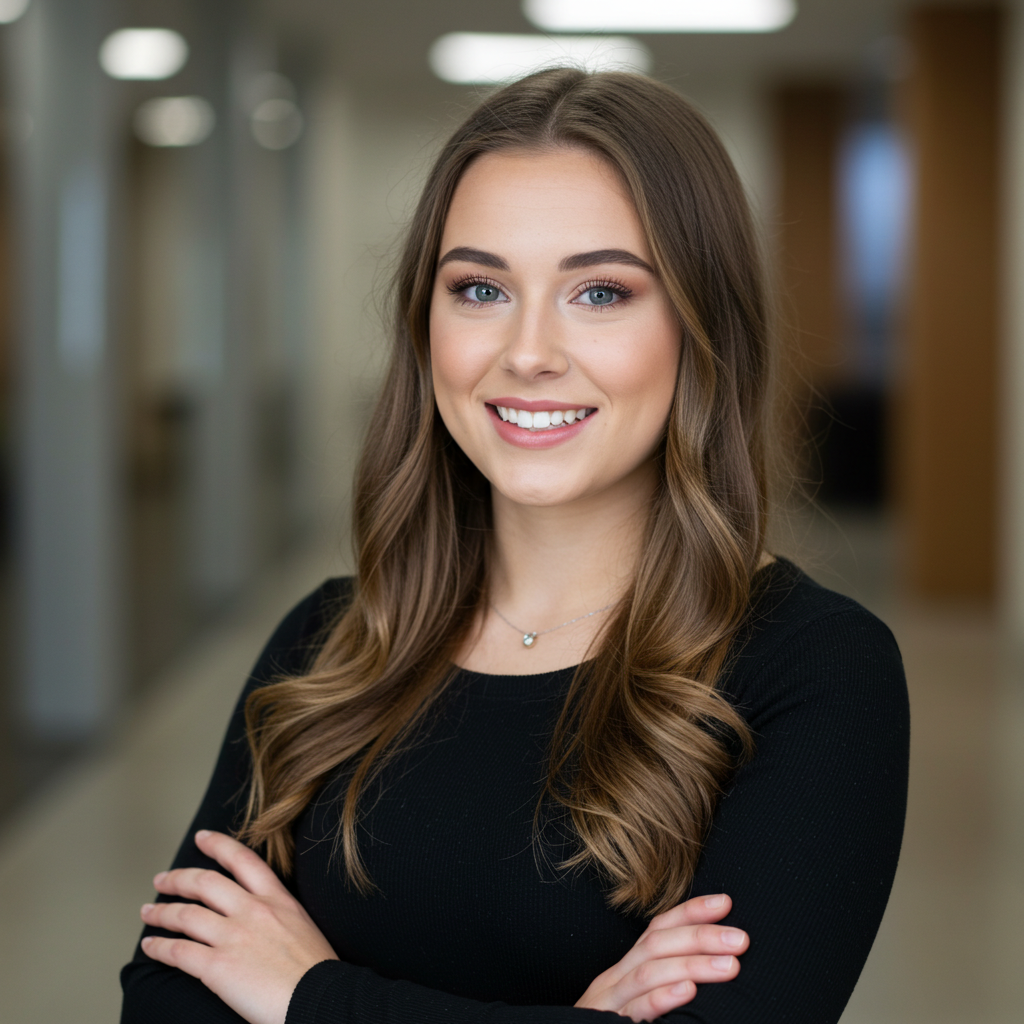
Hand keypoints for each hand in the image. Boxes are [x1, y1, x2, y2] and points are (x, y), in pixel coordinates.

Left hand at [140, 830, 337, 1023]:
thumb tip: (263, 924)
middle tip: (162, 880)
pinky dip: (159, 947)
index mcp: (278, 899)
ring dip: (161, 913)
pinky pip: (178, 951)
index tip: (202, 838)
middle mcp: (253, 910)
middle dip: (178, 879)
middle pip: (205, 883)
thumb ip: (279, 918)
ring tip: (148, 912)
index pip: (243, 860)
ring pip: (186, 915)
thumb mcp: (304, 927)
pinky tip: (149, 946)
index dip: (218, 845)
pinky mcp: (218, 966)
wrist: (320, 1000)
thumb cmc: (317, 973)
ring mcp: (234, 936)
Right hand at [574, 893, 747, 1021]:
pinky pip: (637, 1010)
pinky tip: (688, 991)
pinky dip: (663, 998)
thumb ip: (665, 983)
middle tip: (741, 939)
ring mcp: (610, 1002)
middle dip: (701, 936)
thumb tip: (715, 966)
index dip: (691, 912)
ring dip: (692, 964)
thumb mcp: (638, 1003)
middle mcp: (616, 978)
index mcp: (626, 969)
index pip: (658, 928)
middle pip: (656, 944)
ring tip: (730, 966)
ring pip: (649, 972)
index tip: (726, 903)